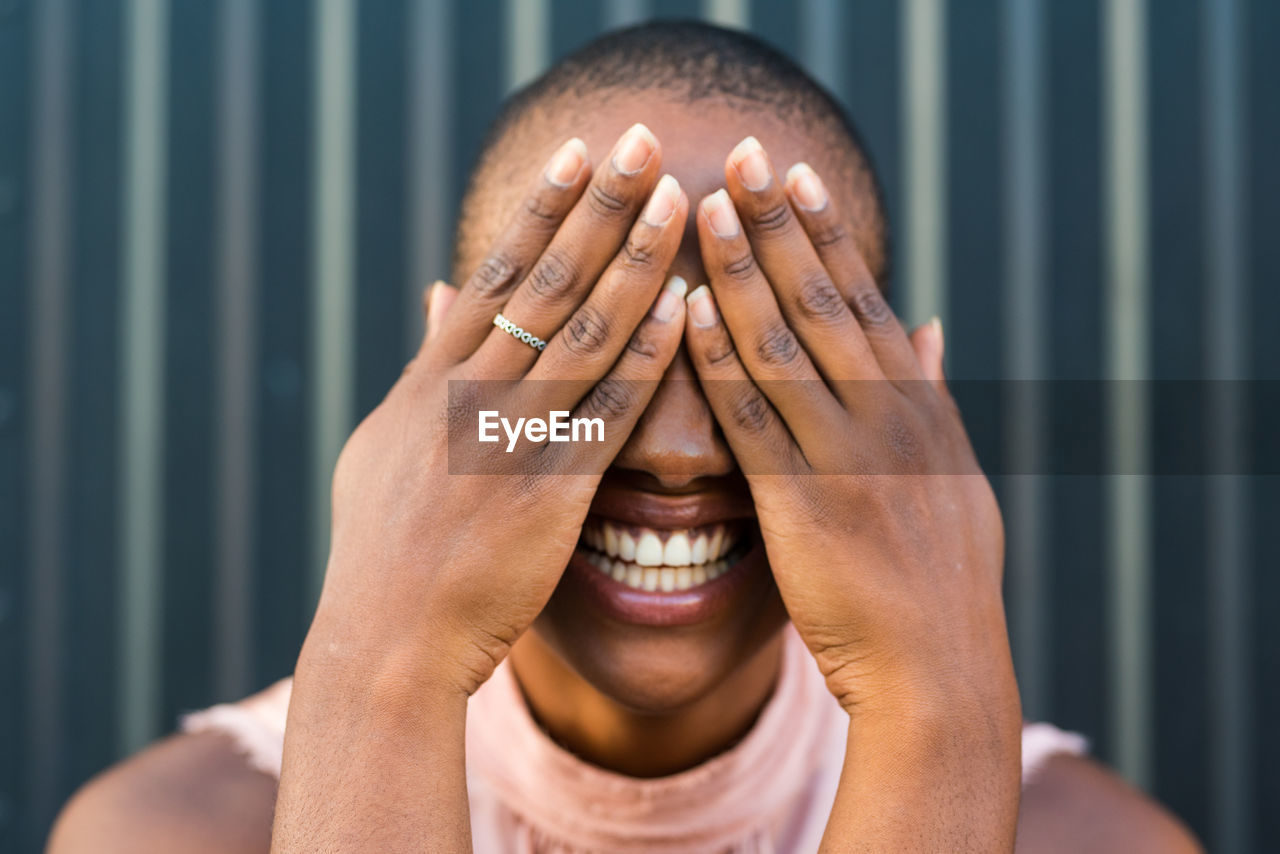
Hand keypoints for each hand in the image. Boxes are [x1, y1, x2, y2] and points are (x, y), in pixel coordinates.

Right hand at [310, 124, 689, 697]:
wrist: (385, 642)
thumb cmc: (384, 549)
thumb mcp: (385, 443)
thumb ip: (420, 363)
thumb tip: (438, 291)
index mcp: (428, 382)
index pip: (496, 275)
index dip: (542, 210)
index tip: (581, 153)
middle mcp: (466, 399)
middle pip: (545, 285)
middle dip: (600, 209)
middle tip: (645, 144)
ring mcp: (507, 444)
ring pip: (583, 336)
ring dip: (636, 264)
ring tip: (679, 206)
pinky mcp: (547, 496)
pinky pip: (607, 415)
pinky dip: (646, 362)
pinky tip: (684, 315)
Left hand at [682, 137, 1016, 722]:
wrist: (939, 670)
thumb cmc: (938, 581)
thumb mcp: (954, 474)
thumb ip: (933, 394)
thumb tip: (933, 327)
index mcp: (919, 407)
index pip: (866, 299)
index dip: (828, 234)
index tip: (795, 177)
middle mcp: (889, 415)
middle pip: (826, 300)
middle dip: (782, 224)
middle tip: (745, 156)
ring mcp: (849, 455)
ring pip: (787, 343)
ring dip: (743, 271)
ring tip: (705, 210)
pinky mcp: (807, 503)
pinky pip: (756, 418)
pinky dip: (722, 361)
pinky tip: (690, 313)